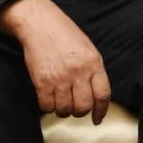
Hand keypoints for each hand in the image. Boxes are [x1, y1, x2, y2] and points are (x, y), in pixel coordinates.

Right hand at [0, 0, 110, 123]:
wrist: (40, 23)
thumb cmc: (64, 34)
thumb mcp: (87, 48)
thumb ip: (93, 70)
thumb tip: (96, 94)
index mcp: (93, 62)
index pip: (103, 94)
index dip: (101, 110)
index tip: (97, 118)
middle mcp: (78, 72)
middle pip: (83, 107)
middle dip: (80, 111)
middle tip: (75, 106)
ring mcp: (60, 78)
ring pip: (65, 110)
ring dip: (63, 109)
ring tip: (60, 99)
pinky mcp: (42, 82)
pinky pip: (47, 107)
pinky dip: (48, 106)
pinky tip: (48, 97)